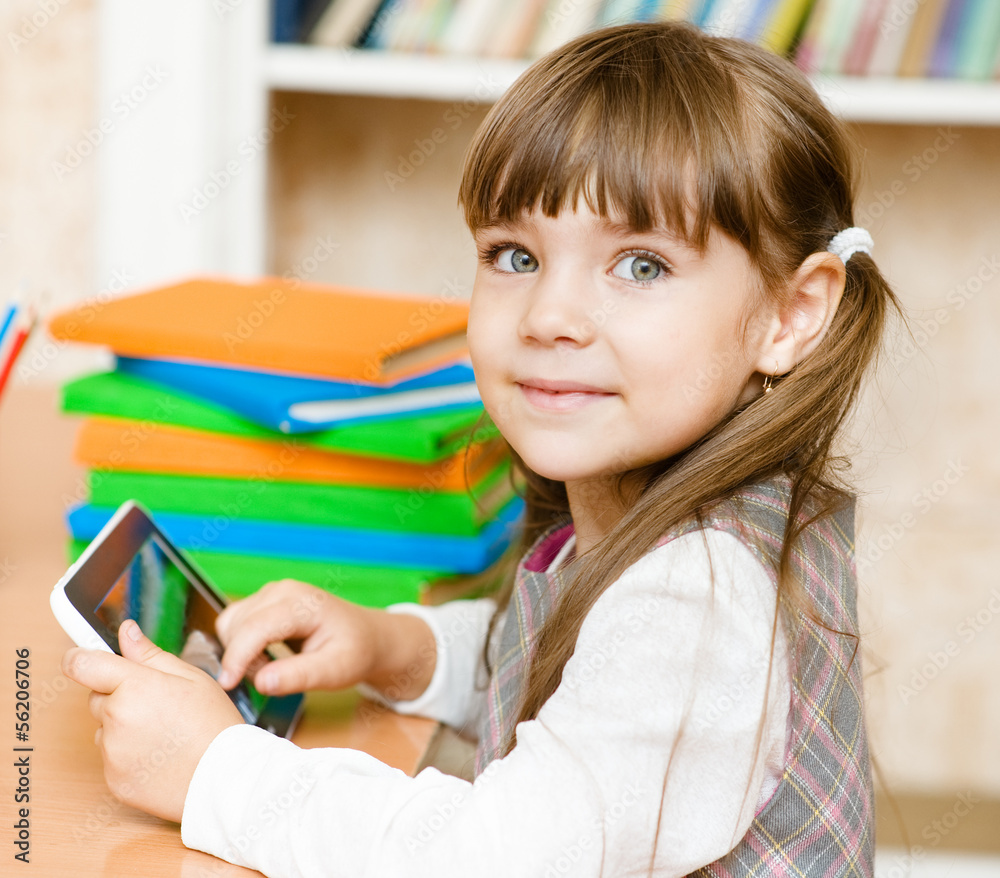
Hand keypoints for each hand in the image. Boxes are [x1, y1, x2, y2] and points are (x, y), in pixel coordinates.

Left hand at [62, 619, 243, 823]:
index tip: (82, 658)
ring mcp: (112, 752)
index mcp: (135, 687)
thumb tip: (126, 632)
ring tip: (163, 734)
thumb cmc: (214, 725)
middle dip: (117, 696)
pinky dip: (129, 754)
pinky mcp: (113, 779)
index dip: (79, 658)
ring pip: (105, 729)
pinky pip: (111, 757)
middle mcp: (116, 719)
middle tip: (156, 704)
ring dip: (123, 727)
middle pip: (96, 697)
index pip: (81, 665)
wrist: (225, 779)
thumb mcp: (192, 678)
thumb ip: (151, 655)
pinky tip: (159, 755)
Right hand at [215, 579, 383, 694]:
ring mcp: (271, 593)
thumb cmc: (354, 651)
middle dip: (242, 659)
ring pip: (231, 623)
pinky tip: (264, 656)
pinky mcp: (263, 601)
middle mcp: (282, 590)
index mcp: (302, 603)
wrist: (366, 635)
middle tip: (271, 680)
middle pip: (238, 626)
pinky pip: (235, 623)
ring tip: (272, 667)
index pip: (255, 627)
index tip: (227, 685)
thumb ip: (299, 676)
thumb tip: (261, 682)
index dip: (237, 657)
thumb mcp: (335, 671)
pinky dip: (240, 644)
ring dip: (239, 651)